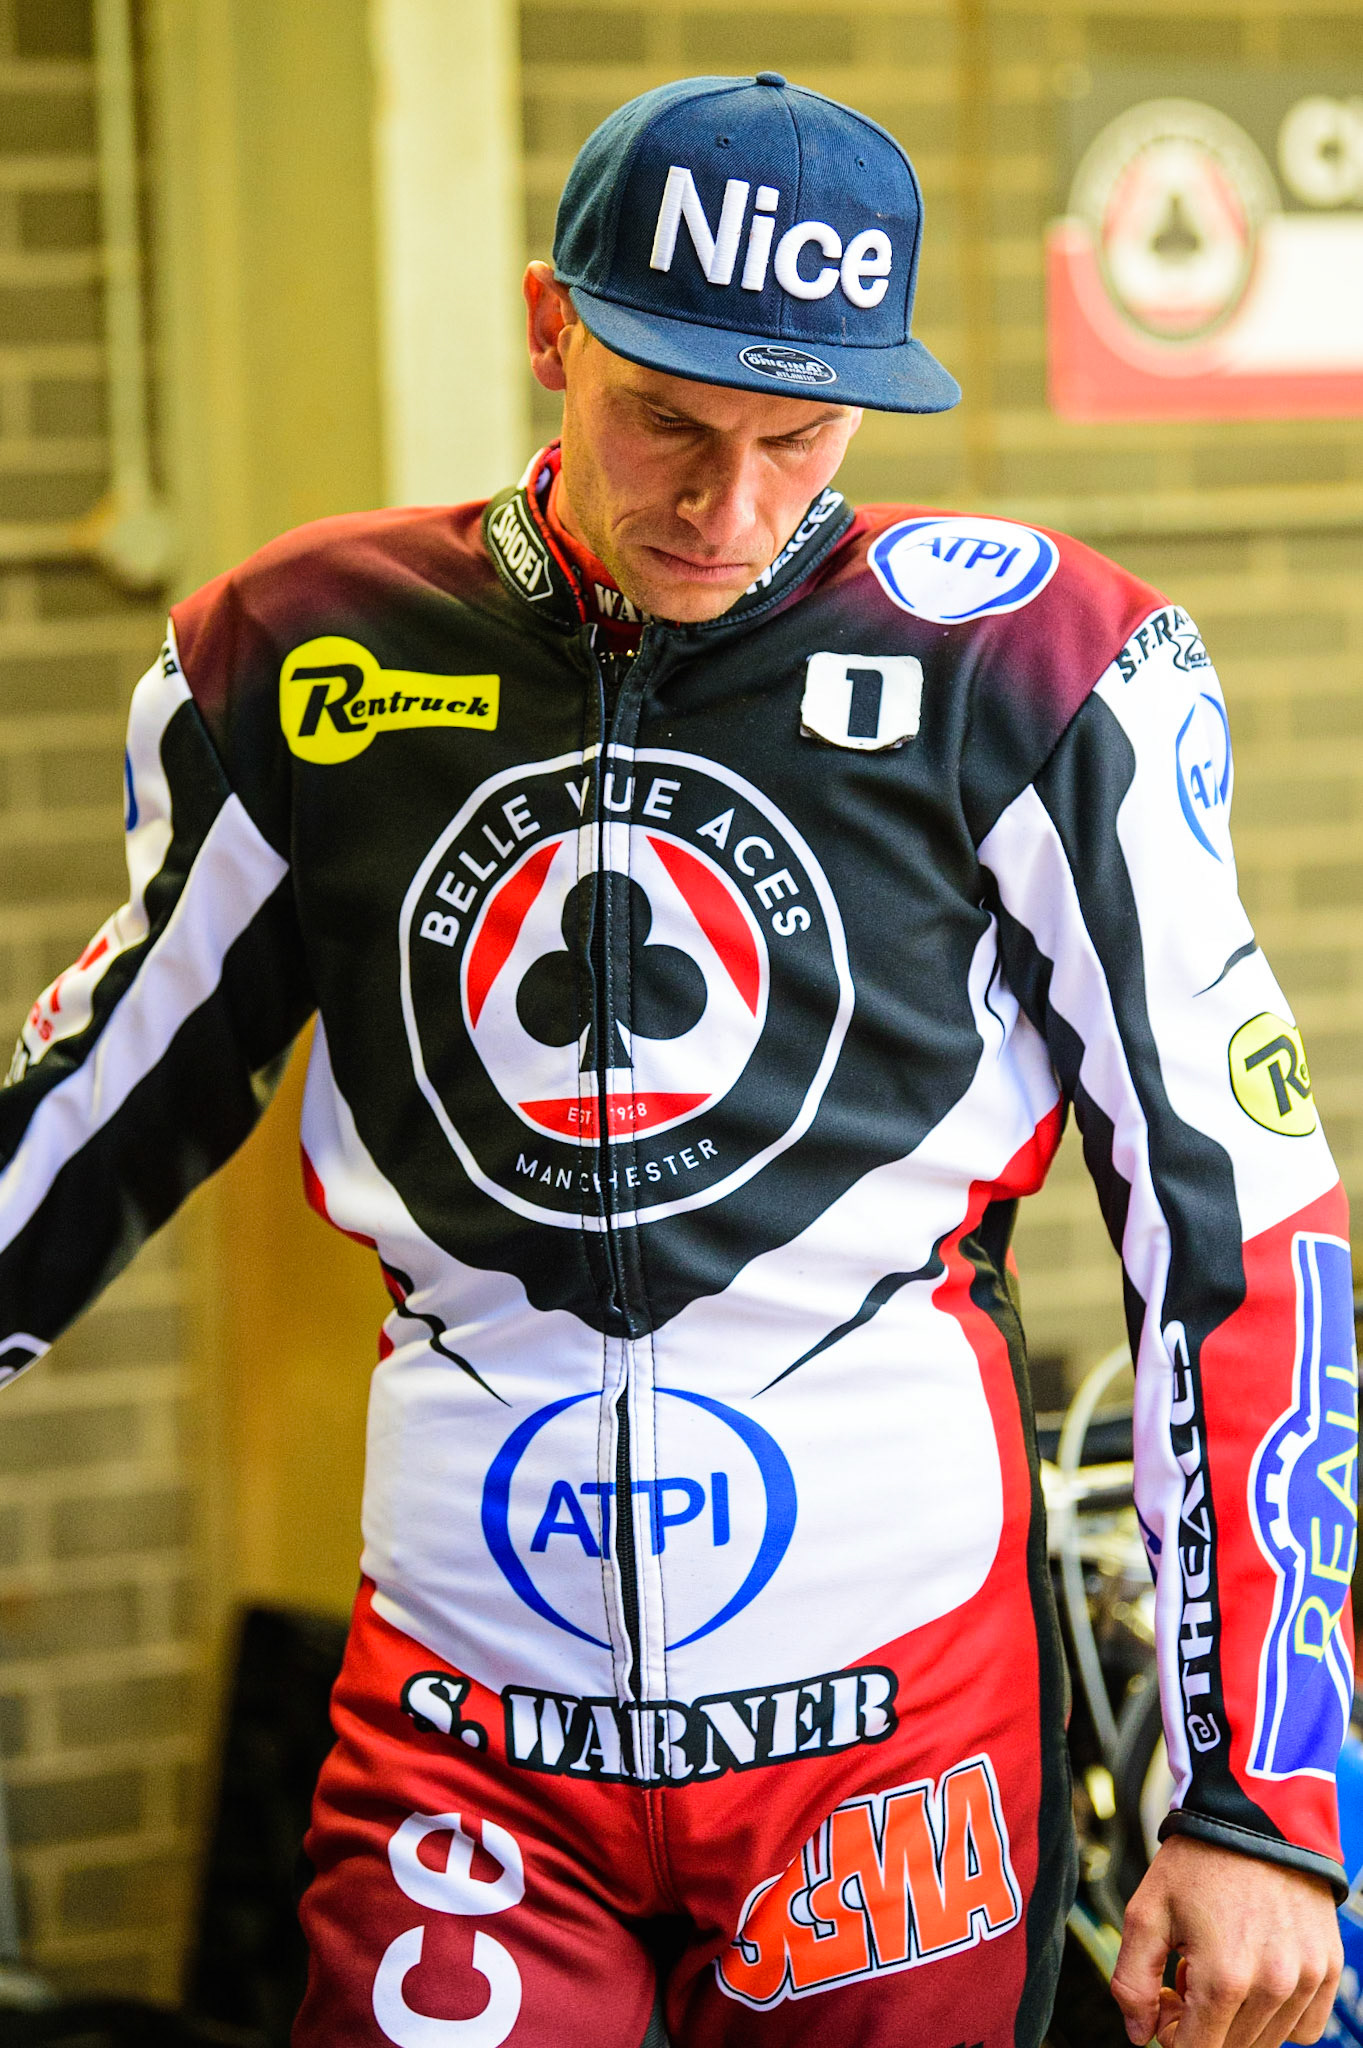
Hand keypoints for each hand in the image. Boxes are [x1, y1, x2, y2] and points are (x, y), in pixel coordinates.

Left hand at [1110, 1834, 1341, 2046]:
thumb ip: (1133, 1983)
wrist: (1253, 1817)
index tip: (1166, 1995)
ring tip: (1224, 1963)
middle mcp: (1273, 1986)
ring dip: (1239, 2018)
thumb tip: (1141, 2035)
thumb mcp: (1146, 1912)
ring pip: (1268, 2041)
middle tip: (1188, 1974)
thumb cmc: (1197, 1861)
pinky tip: (1258, 1973)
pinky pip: (1306, 2027)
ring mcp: (1307, 1979)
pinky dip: (1280, 2015)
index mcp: (1224, 1978)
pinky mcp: (1329, 1968)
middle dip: (1202, 2023)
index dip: (1171, 2032)